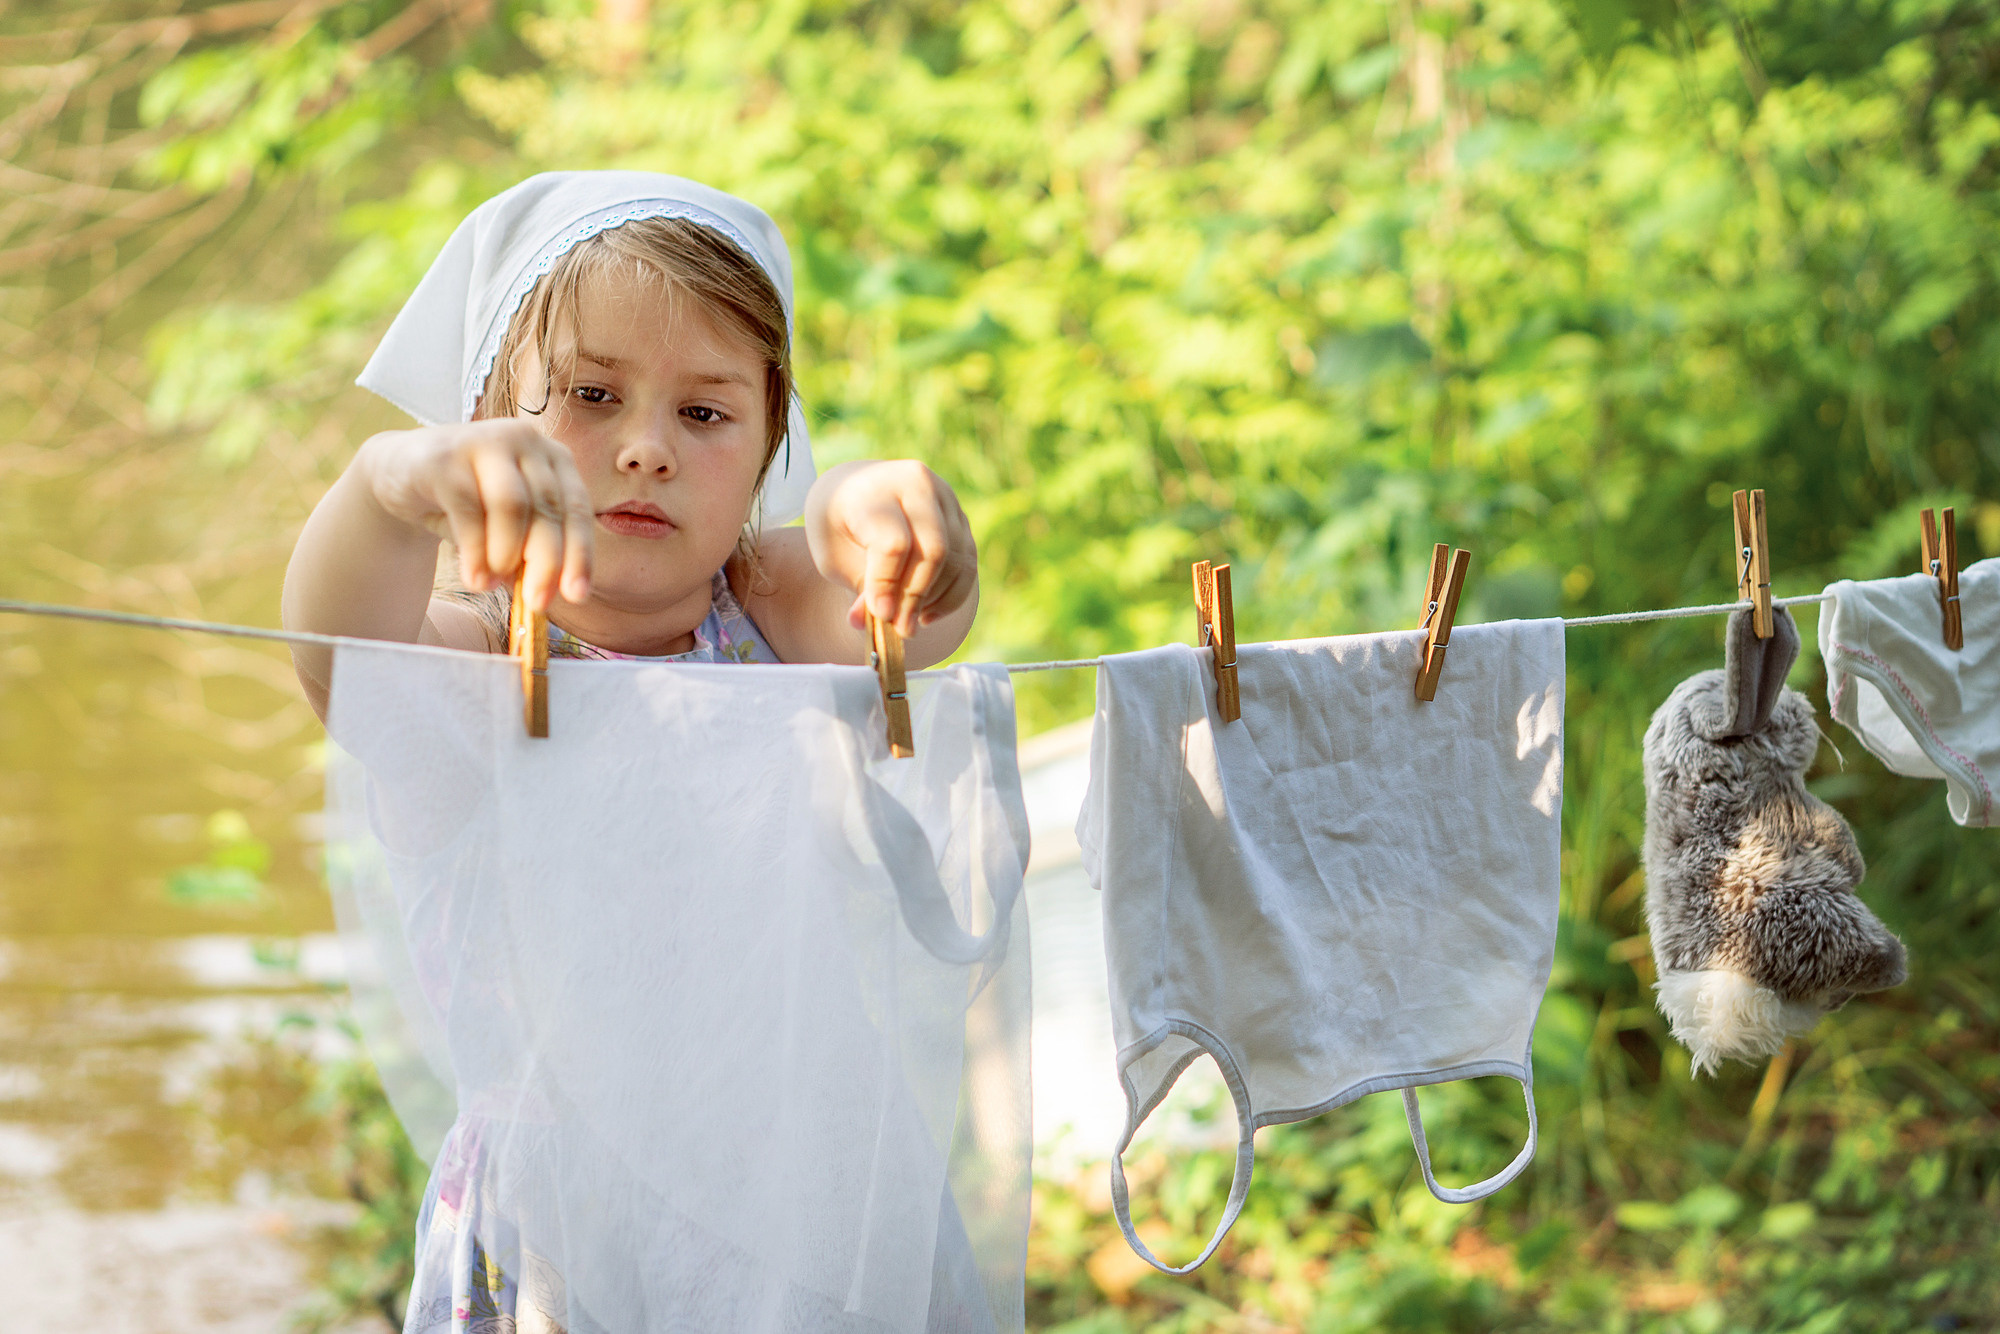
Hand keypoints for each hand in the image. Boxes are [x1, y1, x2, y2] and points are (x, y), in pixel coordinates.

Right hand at [362, 421, 594, 610]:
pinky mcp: (446, 455)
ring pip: (512, 506)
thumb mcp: (504, 529)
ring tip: (492, 586)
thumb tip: (542, 592)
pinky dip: (475, 550)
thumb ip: (525, 553)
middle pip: (548, 508)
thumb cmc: (465, 502)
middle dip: (546, 563)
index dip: (580, 554)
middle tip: (536, 603)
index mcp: (553, 457)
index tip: (577, 596)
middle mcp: (525, 440)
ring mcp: (485, 441)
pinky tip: (474, 578)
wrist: (400, 472)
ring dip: (507, 554)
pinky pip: (469, 509)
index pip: (576, 508)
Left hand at [808, 460, 976, 638]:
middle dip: (917, 597)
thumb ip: (859, 589)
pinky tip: (927, 613)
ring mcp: (945, 498)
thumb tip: (877, 623)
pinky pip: (968, 564)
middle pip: (934, 551)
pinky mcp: (961, 516)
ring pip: (955, 560)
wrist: (856, 489)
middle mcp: (915, 484)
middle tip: (900, 627)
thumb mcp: (833, 557)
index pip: (894, 543)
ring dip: (934, 599)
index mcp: (875, 490)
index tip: (880, 614)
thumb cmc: (839, 526)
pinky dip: (951, 596)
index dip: (889, 586)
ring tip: (909, 620)